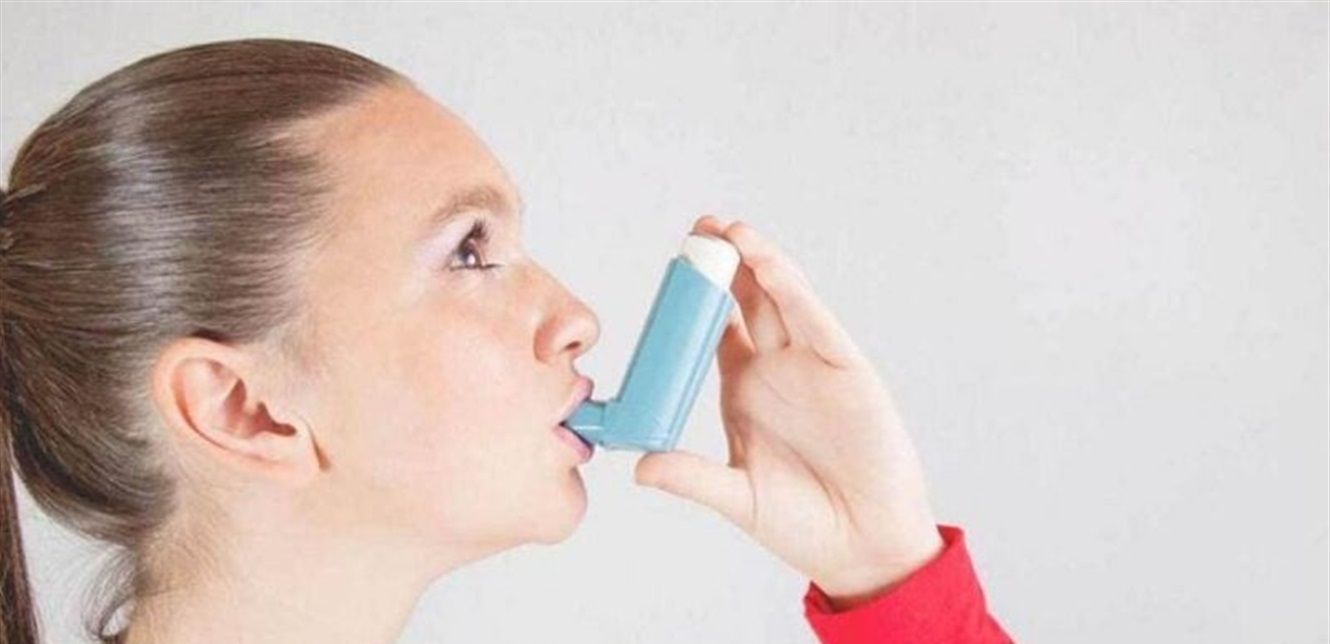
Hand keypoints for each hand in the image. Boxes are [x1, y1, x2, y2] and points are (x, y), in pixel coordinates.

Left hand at [634, 215, 944, 609]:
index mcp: (745, 389)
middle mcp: (777, 369)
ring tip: (727, 230)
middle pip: (747, 301)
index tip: (674, 266)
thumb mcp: (737, 497)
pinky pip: (815, 321)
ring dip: (756, 262)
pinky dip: (791, 290)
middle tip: (699, 229)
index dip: (695, 299)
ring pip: (781, 299)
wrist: (863, 546)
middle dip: (724, 264)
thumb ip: (692, 477)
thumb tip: (639, 467)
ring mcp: (812, 365)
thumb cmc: (804, 524)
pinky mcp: (846, 369)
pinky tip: (767, 265)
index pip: (714, 330)